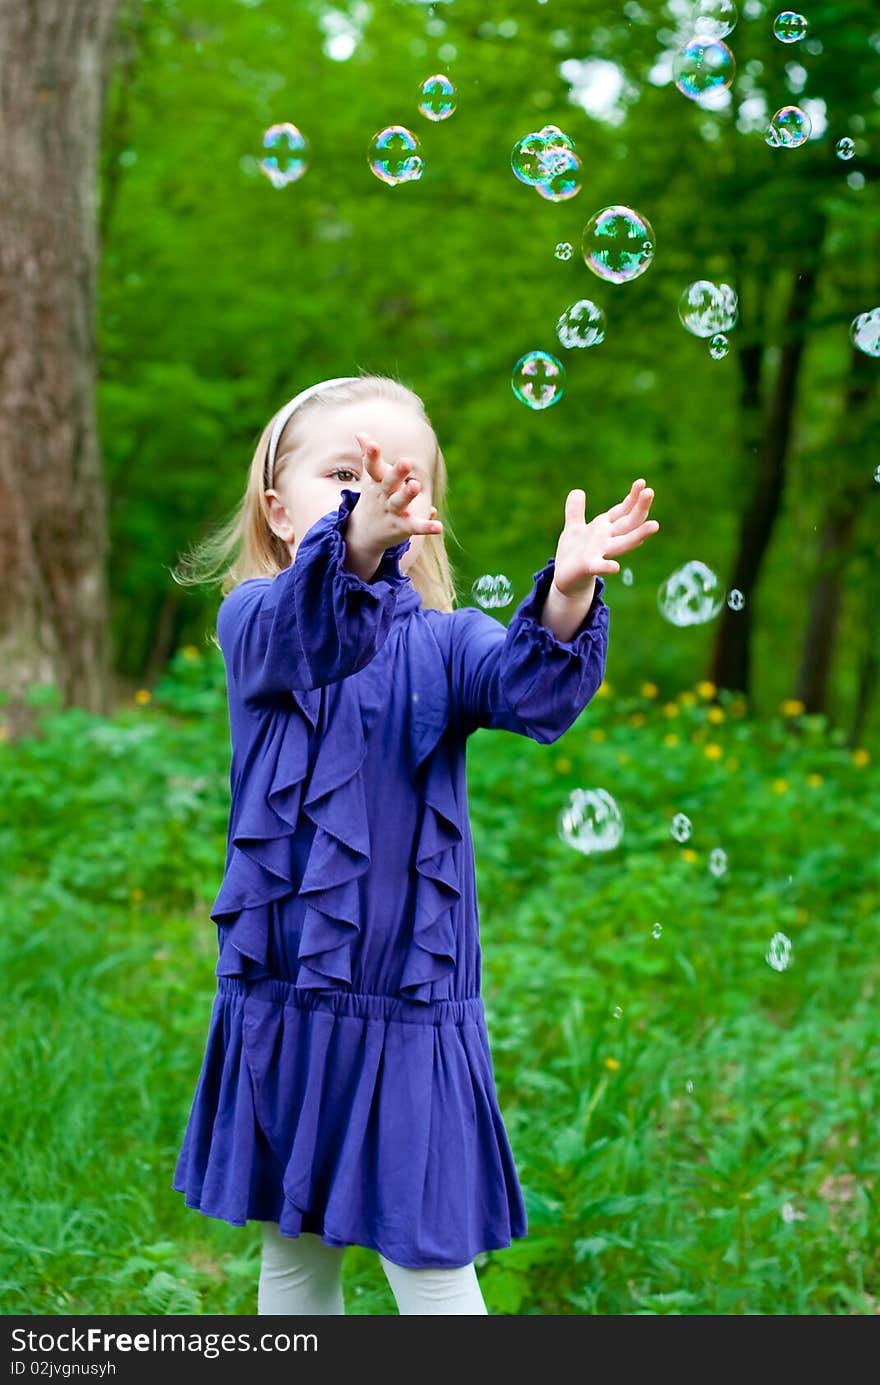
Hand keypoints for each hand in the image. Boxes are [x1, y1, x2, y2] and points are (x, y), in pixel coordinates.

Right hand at [348, 432, 443, 552]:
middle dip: (397, 473)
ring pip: (399, 502)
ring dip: (407, 494)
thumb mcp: (371, 477)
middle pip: (389, 482)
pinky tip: (438, 526)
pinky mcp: (401, 526)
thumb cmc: (374, 497)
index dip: (372, 455)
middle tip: (405, 461)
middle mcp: (383, 495)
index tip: (373, 444)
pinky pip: (414, 526)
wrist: (363, 533)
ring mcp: (391, 511)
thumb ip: (369, 456)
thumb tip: (360, 433)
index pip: (372, 466)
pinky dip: (426, 527)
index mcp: (377, 481)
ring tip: (416, 485)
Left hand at [551, 480, 659, 599]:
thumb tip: (577, 491)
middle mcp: (607, 540)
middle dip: (640, 508)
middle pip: (628, 523)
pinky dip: (607, 567)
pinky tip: (616, 568)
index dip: (632, 497)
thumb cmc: (573, 555)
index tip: (642, 482)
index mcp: (604, 528)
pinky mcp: (589, 567)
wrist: (564, 580)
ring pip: (623, 543)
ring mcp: (601, 553)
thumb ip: (575, 511)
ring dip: (638, 535)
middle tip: (650, 492)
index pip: (622, 511)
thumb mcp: (573, 528)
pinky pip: (600, 567)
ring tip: (655, 525)